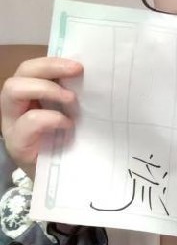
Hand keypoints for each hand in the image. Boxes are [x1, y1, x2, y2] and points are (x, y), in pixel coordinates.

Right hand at [0, 57, 82, 177]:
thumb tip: (95, 78)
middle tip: (77, 71)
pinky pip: (28, 121)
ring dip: (45, 89)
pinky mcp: (16, 143)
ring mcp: (11, 123)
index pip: (33, 67)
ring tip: (71, 100)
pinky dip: (50, 119)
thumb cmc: (66, 147)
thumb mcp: (70, 117)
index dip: (53, 60)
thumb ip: (72, 99)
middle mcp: (15, 105)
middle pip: (22, 72)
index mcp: (29, 94)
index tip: (79, 64)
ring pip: (13, 90)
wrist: (60, 184)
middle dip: (50, 67)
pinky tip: (68, 126)